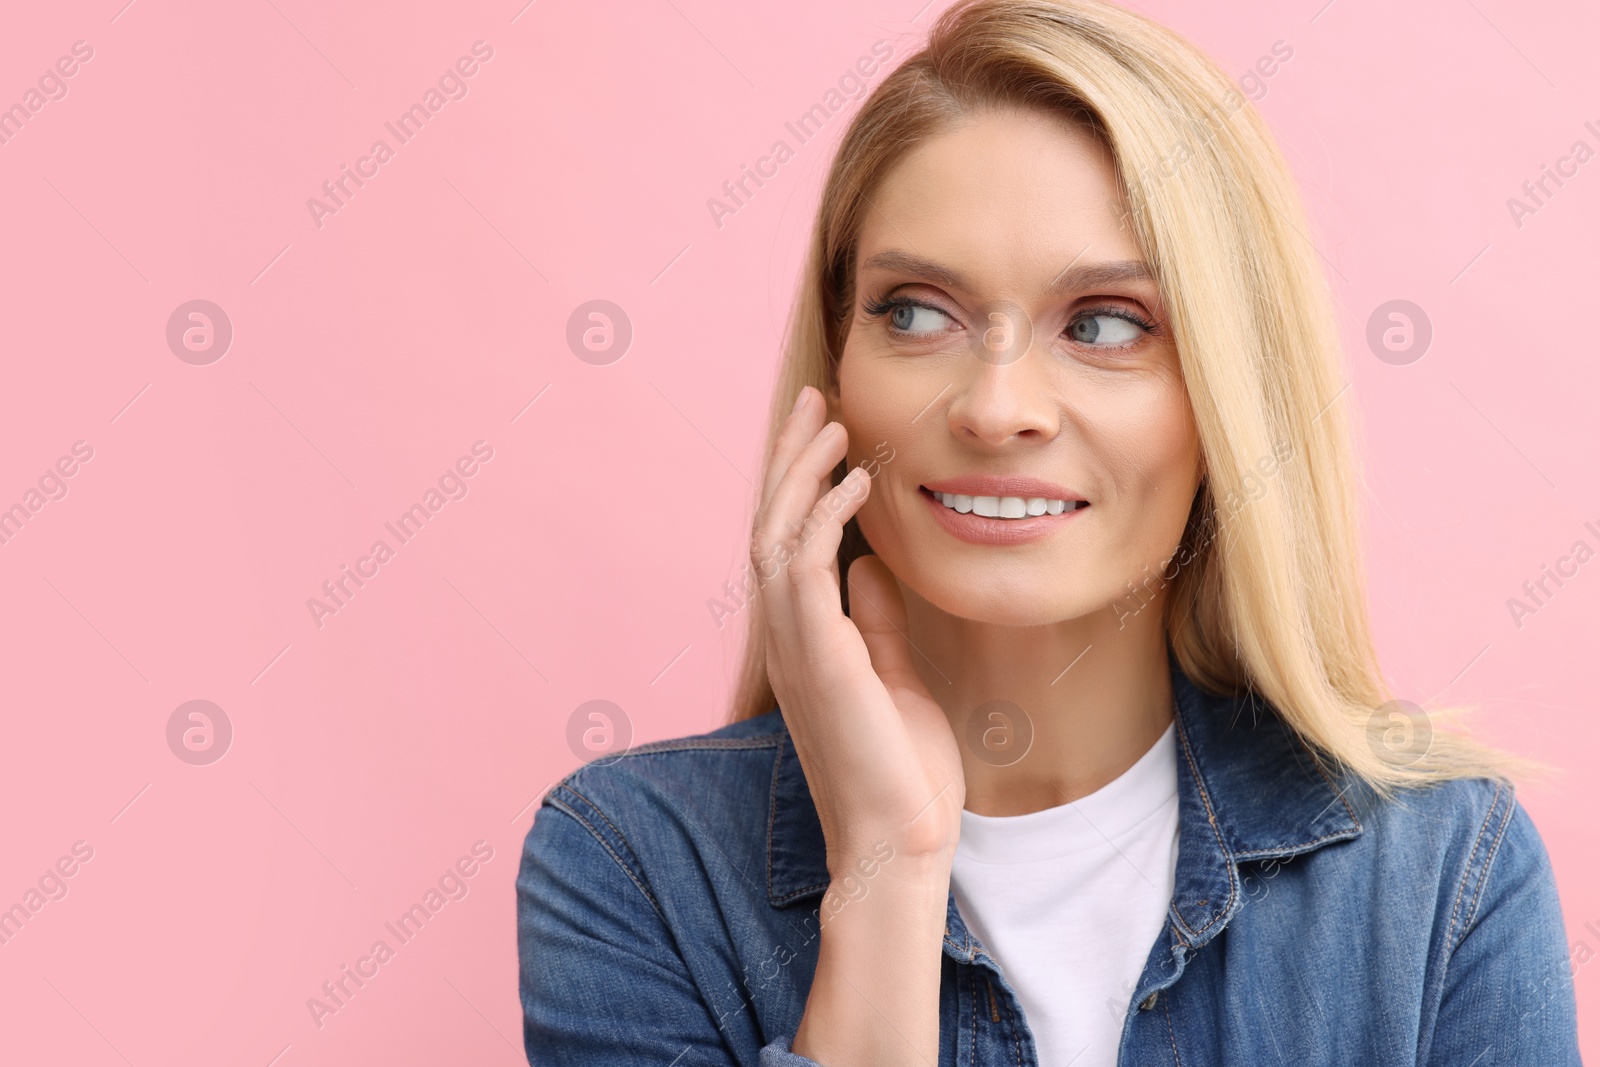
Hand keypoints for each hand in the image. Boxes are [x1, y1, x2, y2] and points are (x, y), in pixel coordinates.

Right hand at [751, 386, 965, 867]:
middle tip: (815, 399)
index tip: (827, 432)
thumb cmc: (900, 773)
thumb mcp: (893, 678)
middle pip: (769, 524)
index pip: (785, 543)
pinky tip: (857, 480)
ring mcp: (794, 644)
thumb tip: (869, 568)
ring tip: (832, 420)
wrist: (900, 842)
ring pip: (776, 532)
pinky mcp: (818, 653)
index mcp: (800, 641)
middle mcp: (784, 636)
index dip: (799, 483)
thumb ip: (875, 623)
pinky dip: (825, 514)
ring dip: (802, 471)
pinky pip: (805, 563)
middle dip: (791, 456)